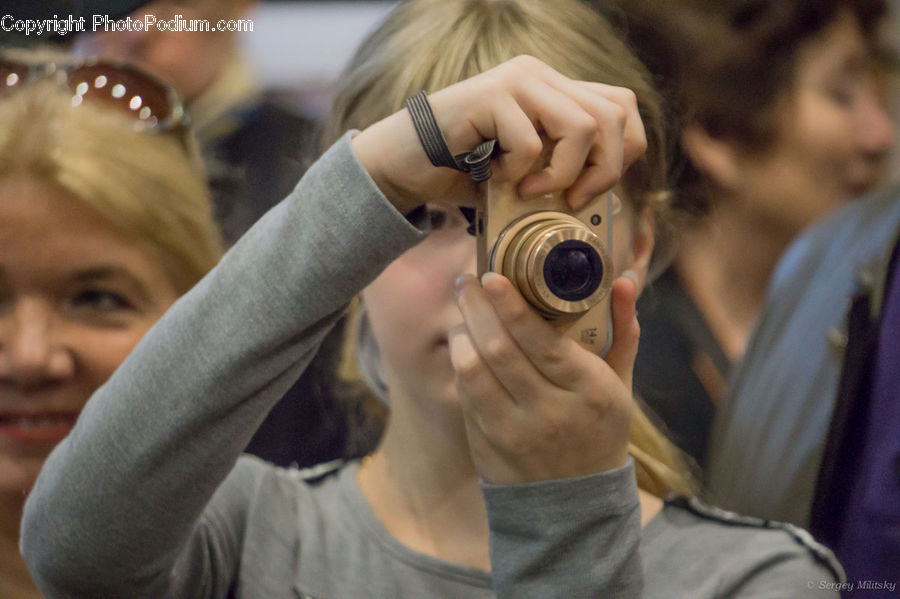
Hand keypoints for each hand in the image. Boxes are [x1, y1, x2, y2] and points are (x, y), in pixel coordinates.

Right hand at [352, 55, 646, 214]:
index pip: (621, 105)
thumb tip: (607, 199)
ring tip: (528, 192)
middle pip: (612, 115)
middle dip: (603, 171)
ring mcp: (515, 81)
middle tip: (571, 200)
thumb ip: (561, 166)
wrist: (402, 167)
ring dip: (561, 174)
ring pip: (581, 126)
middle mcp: (538, 75)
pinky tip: (493, 178)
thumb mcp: (526, 170)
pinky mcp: (490, 95)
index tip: (590, 189)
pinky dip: (517, 173)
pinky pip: (531, 142)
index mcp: (553, 88)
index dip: (623, 151)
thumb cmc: (461, 173)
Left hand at [449, 272, 639, 484]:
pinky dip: (461, 364)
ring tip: (464, 312)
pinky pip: (465, 394)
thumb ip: (623, 330)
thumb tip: (623, 280)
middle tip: (466, 281)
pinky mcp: (487, 444)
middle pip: (499, 349)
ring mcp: (514, 431)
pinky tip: (465, 346)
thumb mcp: (620, 383)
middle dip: (475, 308)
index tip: (492, 277)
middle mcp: (550, 412)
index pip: (542, 342)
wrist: (577, 502)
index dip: (511, 306)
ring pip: (472, 371)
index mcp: (589, 391)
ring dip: (462, 334)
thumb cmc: (599, 429)